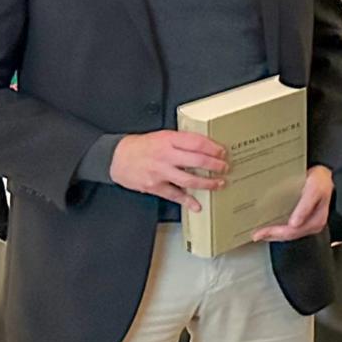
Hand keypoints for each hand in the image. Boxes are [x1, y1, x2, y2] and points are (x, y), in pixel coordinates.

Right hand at [110, 131, 228, 210]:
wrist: (116, 157)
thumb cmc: (141, 146)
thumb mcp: (162, 136)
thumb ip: (181, 141)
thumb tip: (205, 147)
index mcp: (168, 140)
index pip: (196, 142)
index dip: (212, 148)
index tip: (223, 152)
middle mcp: (165, 155)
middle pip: (197, 160)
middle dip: (215, 165)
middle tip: (225, 167)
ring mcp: (160, 172)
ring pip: (189, 179)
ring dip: (207, 183)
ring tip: (219, 183)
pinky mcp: (154, 186)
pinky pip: (174, 195)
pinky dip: (187, 201)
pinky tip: (197, 205)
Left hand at [252, 166, 334, 241]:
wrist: (325, 174)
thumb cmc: (321, 180)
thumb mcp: (314, 190)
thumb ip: (305, 206)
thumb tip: (294, 223)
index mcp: (315, 221)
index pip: (293, 231)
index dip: (276, 232)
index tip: (262, 232)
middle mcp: (312, 224)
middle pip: (289, 235)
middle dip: (272, 236)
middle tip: (256, 235)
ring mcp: (308, 222)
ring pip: (289, 233)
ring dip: (274, 234)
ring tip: (261, 233)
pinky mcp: (304, 219)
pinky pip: (290, 228)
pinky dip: (279, 229)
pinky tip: (272, 227)